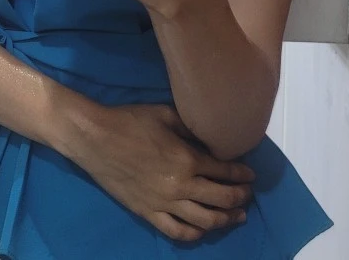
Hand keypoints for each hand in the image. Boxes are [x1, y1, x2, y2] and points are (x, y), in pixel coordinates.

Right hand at [69, 103, 253, 241]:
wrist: (97, 139)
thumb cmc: (132, 121)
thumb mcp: (166, 114)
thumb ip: (191, 128)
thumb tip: (211, 137)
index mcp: (187, 159)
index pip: (224, 170)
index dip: (241, 174)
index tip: (251, 175)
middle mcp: (180, 185)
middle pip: (219, 198)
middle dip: (239, 197)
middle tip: (248, 195)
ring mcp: (164, 203)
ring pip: (203, 220)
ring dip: (224, 219)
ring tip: (236, 216)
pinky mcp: (147, 213)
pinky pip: (176, 232)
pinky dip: (194, 234)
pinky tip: (202, 230)